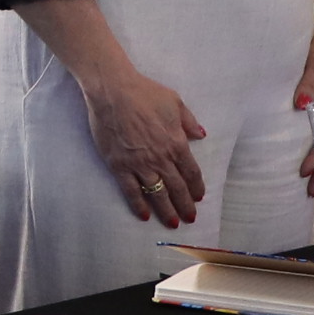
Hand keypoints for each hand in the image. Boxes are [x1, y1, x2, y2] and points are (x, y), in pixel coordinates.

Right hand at [80, 64, 208, 227]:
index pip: (191, 172)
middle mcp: (160, 158)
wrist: (112, 91)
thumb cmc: (144, 92)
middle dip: (185, 205)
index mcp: (176, 143)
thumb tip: (201, 134)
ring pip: (157, 194)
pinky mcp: (119, 166)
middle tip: (190, 218)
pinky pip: (131, 191)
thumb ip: (189, 121)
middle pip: (177, 188)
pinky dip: (138, 204)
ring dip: (166, 210)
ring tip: (172, 223)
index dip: (196, 187)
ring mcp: (139, 164)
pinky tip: (144, 215)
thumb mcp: (174, 101)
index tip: (199, 197)